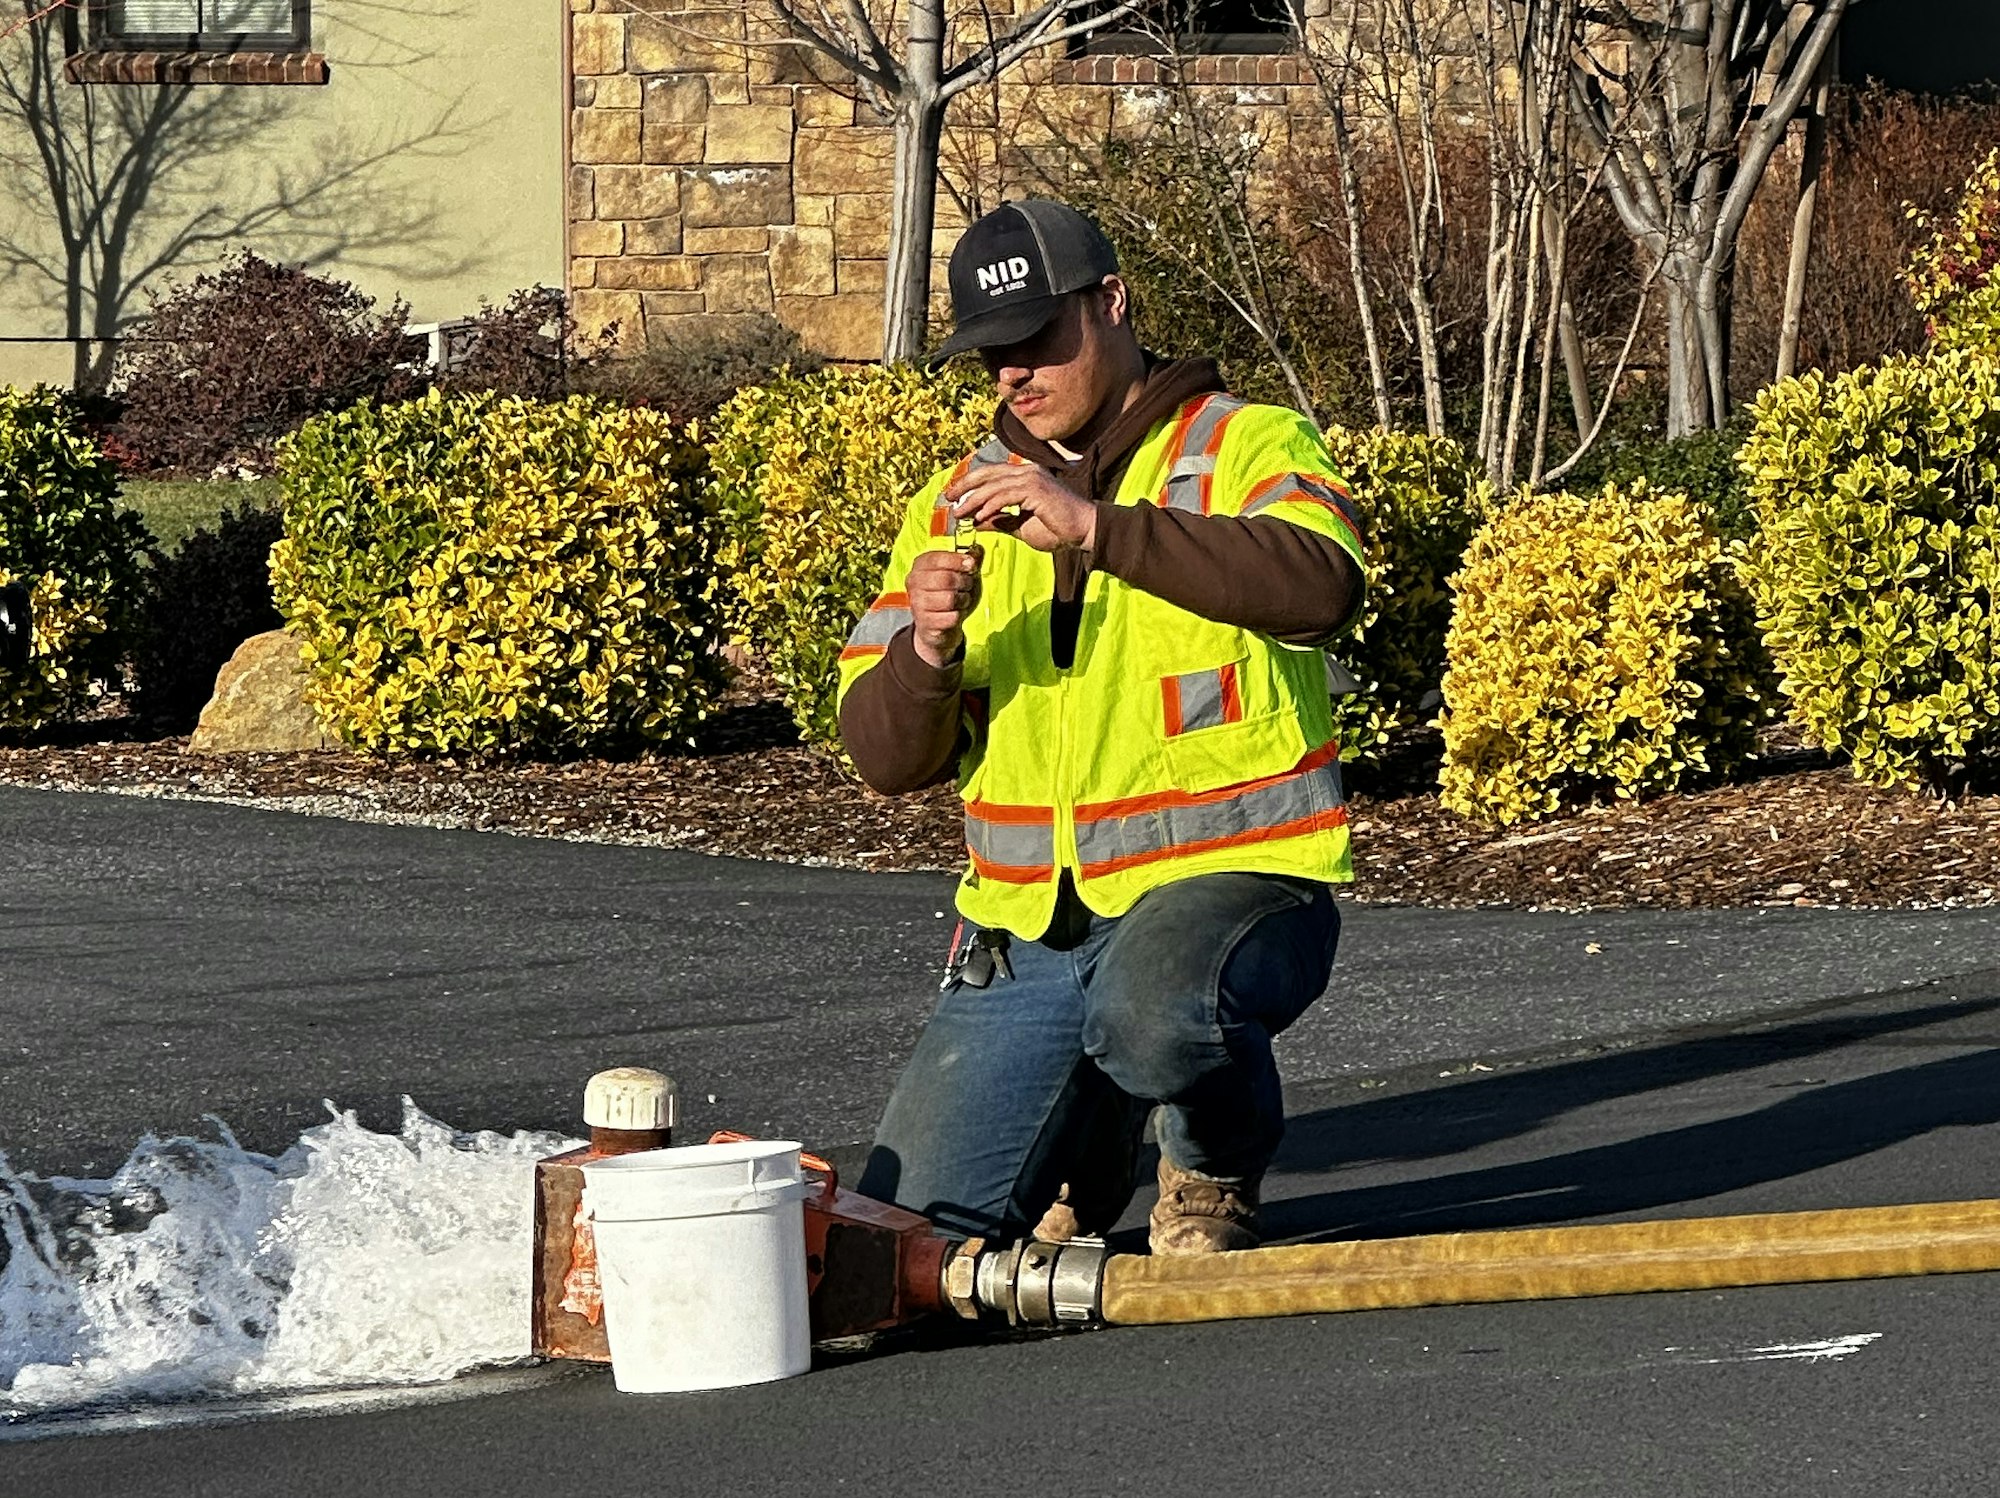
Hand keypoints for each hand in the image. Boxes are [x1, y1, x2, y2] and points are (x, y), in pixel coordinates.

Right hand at [906, 547, 981, 668]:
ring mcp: (917, 603)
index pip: (937, 559)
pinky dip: (959, 616)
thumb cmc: (947, 595)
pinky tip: (955, 614)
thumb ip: (968, 560)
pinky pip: (951, 617)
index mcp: (920, 566)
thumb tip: (978, 549)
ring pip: (949, 599)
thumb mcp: (958, 574)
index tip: (971, 564)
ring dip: (963, 600)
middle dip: (964, 582)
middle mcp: (914, 583)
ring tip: (962, 600)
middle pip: (945, 578)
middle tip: (968, 585)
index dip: (957, 560)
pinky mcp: (925, 622)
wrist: (936, 626)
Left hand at [945, 463, 1098, 554]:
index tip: (954, 495)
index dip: (971, 483)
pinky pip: (1006, 496)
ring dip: (974, 500)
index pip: (992, 474)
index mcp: (1026, 476)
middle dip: (966, 485)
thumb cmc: (1058, 529)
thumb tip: (977, 521)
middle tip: (948, 497)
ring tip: (960, 513)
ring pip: (994, 486)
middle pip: (988, 473)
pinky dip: (990, 506)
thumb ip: (1000, 521)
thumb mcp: (1021, 526)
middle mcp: (1028, 472)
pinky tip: (979, 517)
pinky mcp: (1036, 490)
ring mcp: (1033, 478)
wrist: (1084, 530)